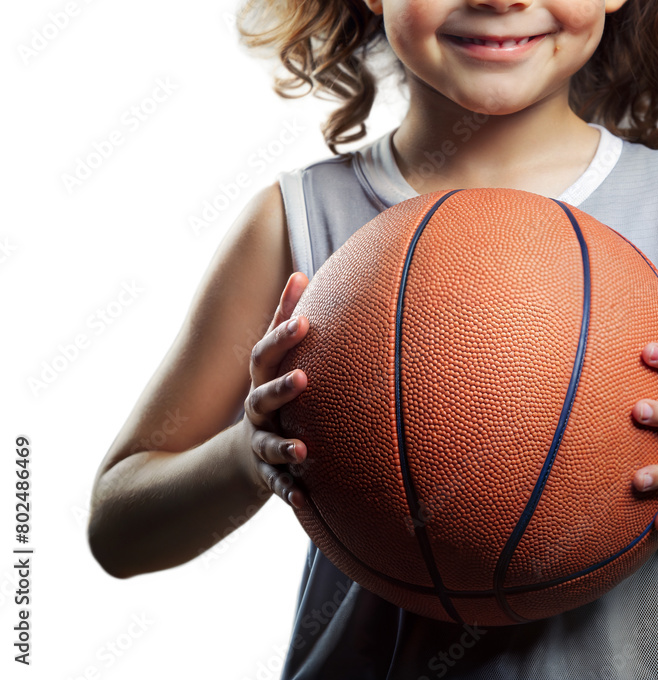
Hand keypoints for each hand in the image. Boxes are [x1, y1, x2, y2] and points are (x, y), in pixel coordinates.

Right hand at [238, 272, 310, 508]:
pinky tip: (306, 499)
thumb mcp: (273, 361)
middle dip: (281, 387)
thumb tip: (301, 273)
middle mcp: (255, 409)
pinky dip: (289, 491)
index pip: (267, 353)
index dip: (283, 336)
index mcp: (261, 379)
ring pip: (268, 443)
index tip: (306, 320)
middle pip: (263, 396)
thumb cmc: (268, 392)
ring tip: (302, 449)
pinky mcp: (266, 474)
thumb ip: (286, 320)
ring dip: (284, 445)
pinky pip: (276, 485)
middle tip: (304, 377)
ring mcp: (258, 441)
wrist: (238, 454)